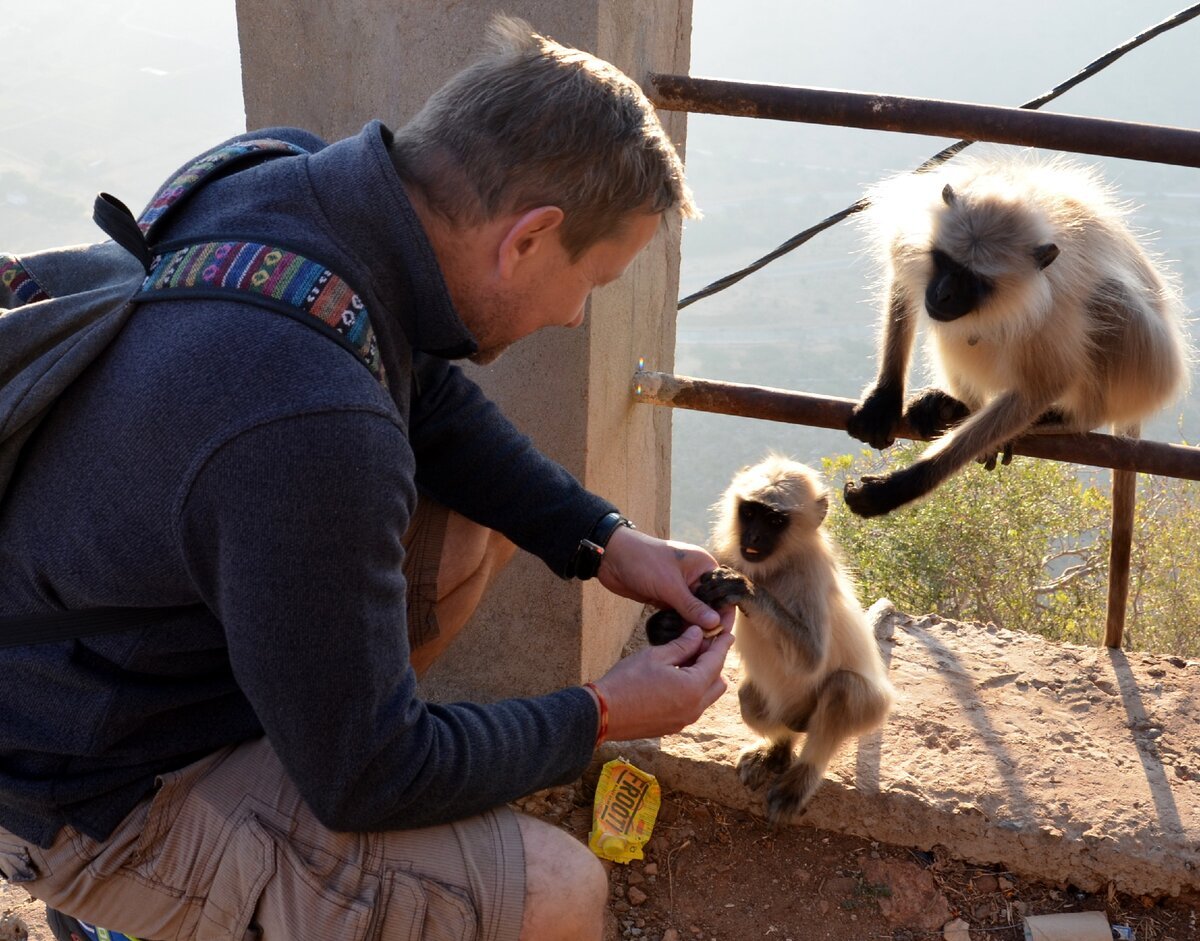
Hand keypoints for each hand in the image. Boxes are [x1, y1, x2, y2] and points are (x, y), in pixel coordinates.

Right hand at [591, 625, 734, 741]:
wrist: (603, 713)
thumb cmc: (627, 681)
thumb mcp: (655, 656)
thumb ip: (682, 645)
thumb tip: (697, 634)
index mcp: (693, 688)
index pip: (716, 662)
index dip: (721, 645)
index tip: (727, 634)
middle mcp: (694, 708)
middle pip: (718, 682)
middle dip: (714, 663)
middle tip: (700, 646)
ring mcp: (684, 720)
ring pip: (707, 696)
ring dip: (704, 679)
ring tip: (686, 662)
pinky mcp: (673, 727)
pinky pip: (693, 707)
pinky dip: (692, 692)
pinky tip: (675, 679)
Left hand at [597, 526, 729, 634]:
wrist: (611, 558)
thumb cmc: (644, 561)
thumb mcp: (670, 585)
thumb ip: (692, 606)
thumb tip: (715, 623)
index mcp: (703, 566)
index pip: (723, 594)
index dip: (724, 614)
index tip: (721, 635)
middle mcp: (696, 578)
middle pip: (710, 606)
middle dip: (708, 625)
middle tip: (705, 646)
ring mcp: (681, 589)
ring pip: (694, 614)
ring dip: (693, 628)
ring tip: (693, 647)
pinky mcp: (667, 598)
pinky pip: (680, 616)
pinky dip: (680, 626)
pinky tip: (680, 640)